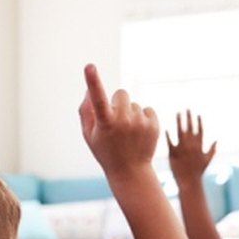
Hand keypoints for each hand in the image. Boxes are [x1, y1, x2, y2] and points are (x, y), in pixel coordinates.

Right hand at [78, 63, 158, 179]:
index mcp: (105, 123)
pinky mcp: (153, 124)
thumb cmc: (105, 151)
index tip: (89, 66)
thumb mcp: (90, 135)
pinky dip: (142, 118)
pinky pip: (146, 109)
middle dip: (117, 103)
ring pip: (133, 104)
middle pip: (121, 93)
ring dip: (130, 113)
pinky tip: (139, 132)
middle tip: (116, 121)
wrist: (131, 172)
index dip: (93, 81)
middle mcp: (123, 121)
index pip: (97, 98)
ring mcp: (140, 123)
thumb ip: (86, 111)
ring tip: (128, 133)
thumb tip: (89, 90)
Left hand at [166, 110, 216, 188]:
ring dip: (179, 122)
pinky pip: (170, 142)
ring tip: (178, 113)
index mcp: (199, 146)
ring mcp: (182, 149)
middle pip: (190, 128)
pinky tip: (167, 128)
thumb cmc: (198, 172)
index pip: (200, 130)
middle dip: (188, 118)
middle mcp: (191, 146)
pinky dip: (168, 135)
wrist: (189, 183)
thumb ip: (212, 149)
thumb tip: (217, 140)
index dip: (199, 122)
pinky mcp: (173, 154)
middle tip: (186, 108)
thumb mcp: (207, 160)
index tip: (197, 114)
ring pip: (180, 132)